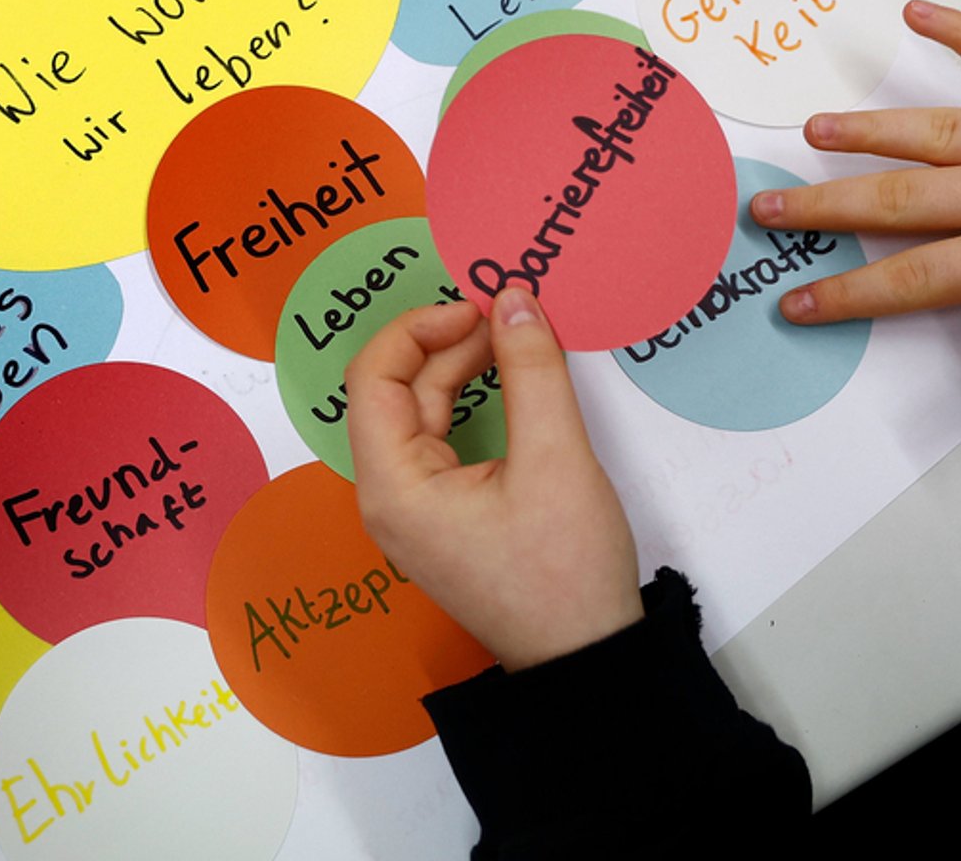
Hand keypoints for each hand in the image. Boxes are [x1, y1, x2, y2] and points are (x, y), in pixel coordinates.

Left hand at [346, 288, 642, 669]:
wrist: (586, 661)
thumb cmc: (565, 571)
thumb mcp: (556, 458)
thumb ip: (532, 370)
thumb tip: (515, 299)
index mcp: (395, 486)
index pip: (374, 377)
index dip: (420, 327)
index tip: (480, 305)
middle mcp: (389, 498)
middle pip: (396, 393)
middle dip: (448, 343)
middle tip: (509, 314)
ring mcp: (414, 513)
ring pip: (421, 416)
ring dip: (462, 371)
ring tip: (514, 338)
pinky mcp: (443, 520)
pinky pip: (442, 444)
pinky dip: (472, 406)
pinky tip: (510, 384)